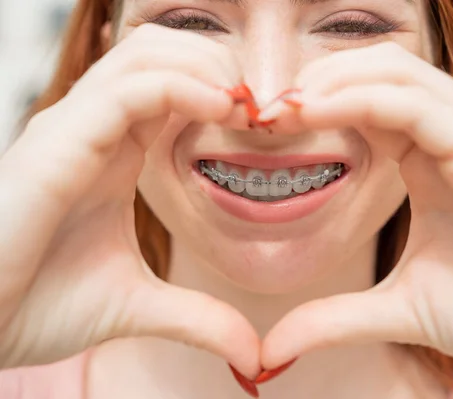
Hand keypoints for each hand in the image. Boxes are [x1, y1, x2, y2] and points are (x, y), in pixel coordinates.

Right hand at [0, 24, 259, 378]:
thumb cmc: (36, 306)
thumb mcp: (137, 306)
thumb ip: (197, 318)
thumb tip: (251, 353)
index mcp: (116, 152)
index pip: (172, 85)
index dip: (223, 90)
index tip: (265, 122)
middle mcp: (95, 129)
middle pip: (162, 53)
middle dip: (220, 66)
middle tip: (263, 107)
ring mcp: (74, 129)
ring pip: (146, 56)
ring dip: (207, 68)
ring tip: (246, 106)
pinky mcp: (59, 142)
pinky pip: (128, 89)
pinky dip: (182, 87)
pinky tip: (221, 108)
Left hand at [261, 42, 452, 395]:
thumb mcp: (401, 310)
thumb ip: (336, 319)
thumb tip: (274, 348)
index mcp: (433, 160)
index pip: (368, 101)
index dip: (314, 105)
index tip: (266, 128)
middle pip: (377, 71)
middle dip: (315, 82)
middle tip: (264, 113)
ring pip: (395, 74)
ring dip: (330, 82)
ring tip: (282, 109)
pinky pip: (416, 105)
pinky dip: (359, 99)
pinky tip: (314, 113)